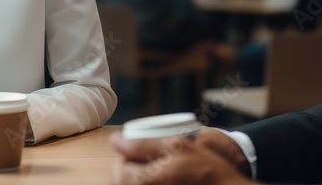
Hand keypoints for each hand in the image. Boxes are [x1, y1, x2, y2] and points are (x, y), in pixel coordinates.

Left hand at [111, 131, 253, 184]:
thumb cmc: (206, 169)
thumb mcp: (176, 146)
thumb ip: (143, 143)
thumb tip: (115, 140)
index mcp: (145, 181)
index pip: (118, 170)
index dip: (129, 157)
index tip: (145, 153)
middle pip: (124, 181)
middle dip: (134, 170)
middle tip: (154, 162)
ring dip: (144, 178)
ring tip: (163, 172)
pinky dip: (155, 183)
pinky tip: (169, 181)